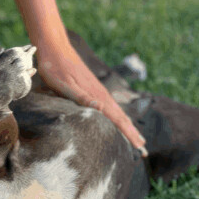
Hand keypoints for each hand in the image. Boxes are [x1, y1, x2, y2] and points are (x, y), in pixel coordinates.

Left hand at [37, 39, 147, 154]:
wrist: (54, 47)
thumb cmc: (55, 68)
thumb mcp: (64, 85)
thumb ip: (81, 97)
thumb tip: (101, 107)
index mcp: (98, 97)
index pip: (118, 120)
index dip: (129, 134)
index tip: (141, 148)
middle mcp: (102, 95)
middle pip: (122, 118)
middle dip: (133, 134)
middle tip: (144, 151)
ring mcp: (99, 91)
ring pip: (118, 113)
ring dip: (128, 127)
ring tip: (136, 139)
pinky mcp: (93, 89)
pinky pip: (111, 108)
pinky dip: (118, 118)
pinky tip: (118, 120)